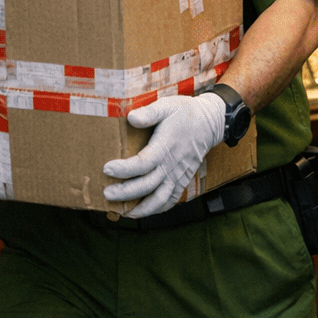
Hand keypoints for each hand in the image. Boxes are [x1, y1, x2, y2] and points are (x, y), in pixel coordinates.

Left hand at [103, 93, 225, 216]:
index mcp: (166, 146)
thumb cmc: (185, 113)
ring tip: (123, 211)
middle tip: (107, 194)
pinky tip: (143, 211)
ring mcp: (179, 174)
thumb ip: (149, 112)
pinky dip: (157, 209)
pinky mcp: (183, 179)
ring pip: (161, 199)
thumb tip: (131, 118)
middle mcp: (173, 164)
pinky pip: (171, 199)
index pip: (143, 163)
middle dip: (125, 193)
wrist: (210, 123)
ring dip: (142, 209)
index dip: (124, 169)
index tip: (106, 168)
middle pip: (148, 185)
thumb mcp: (168, 105)